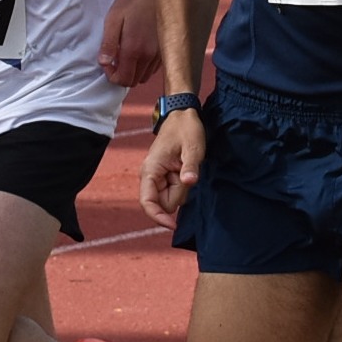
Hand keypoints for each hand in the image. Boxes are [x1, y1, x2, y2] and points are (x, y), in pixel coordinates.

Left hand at [98, 0, 159, 86]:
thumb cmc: (134, 1)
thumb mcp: (114, 18)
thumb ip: (109, 43)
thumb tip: (104, 62)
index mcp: (134, 49)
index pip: (123, 80)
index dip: (112, 76)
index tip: (107, 62)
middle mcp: (149, 56)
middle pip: (134, 81)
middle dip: (122, 75)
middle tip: (115, 59)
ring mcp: (160, 54)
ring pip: (145, 76)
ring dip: (133, 71)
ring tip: (126, 54)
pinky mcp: (166, 49)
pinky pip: (154, 68)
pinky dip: (144, 65)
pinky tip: (139, 50)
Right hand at [139, 111, 205, 229]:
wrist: (183, 116)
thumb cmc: (186, 130)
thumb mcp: (193, 148)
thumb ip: (191, 167)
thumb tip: (189, 183)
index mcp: (150, 171)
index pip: (148, 202)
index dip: (159, 217)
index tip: (174, 226)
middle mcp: (149, 176)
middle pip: (163, 203)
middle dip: (179, 195)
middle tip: (189, 173)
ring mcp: (157, 177)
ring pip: (171, 198)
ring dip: (183, 190)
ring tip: (187, 167)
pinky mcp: (164, 177)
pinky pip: (174, 191)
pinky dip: (183, 186)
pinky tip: (187, 170)